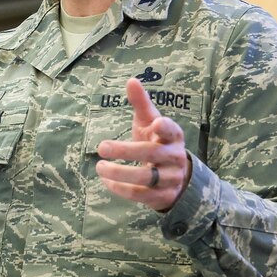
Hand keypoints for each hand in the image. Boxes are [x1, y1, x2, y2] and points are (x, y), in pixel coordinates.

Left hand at [96, 77, 191, 210]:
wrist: (176, 176)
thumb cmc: (156, 141)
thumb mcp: (150, 121)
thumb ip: (141, 103)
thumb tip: (131, 80)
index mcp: (173, 135)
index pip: (171, 130)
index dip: (164, 127)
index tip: (155, 123)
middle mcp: (174, 157)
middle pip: (151, 154)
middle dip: (125, 151)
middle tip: (101, 147)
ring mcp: (171, 179)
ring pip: (145, 178)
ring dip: (119, 173)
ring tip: (99, 166)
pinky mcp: (162, 197)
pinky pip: (141, 195)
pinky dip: (120, 188)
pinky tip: (106, 181)